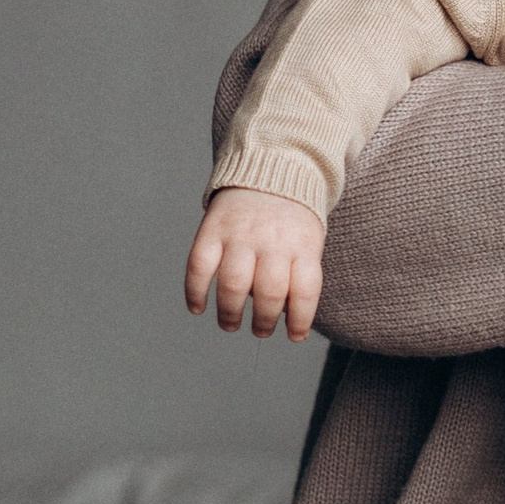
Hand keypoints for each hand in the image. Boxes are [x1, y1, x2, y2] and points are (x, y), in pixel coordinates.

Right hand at [186, 188, 326, 338]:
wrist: (272, 167)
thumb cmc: (292, 219)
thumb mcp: (310, 241)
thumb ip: (301, 275)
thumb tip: (287, 319)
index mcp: (303, 245)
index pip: (305, 291)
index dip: (300, 320)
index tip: (294, 336)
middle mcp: (272, 240)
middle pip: (268, 292)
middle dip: (264, 322)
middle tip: (260, 331)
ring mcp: (240, 234)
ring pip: (233, 284)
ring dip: (229, 313)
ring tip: (231, 324)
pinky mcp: (212, 229)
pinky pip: (199, 266)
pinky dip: (194, 292)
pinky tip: (197, 307)